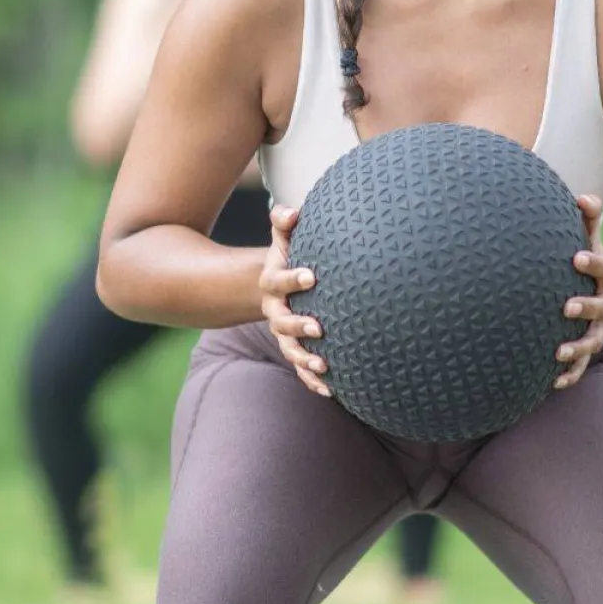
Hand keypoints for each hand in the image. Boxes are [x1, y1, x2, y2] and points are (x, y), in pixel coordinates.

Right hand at [260, 204, 327, 396]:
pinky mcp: (295, 349)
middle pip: (282, 321)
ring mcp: (283, 333)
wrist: (277, 285)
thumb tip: (290, 212)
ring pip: (290, 349)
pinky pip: (301, 368)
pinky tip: (331, 391)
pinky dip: (312, 380)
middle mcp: (275, 311)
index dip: (293, 279)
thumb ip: (284, 223)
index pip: (279, 281)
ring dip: (305, 359)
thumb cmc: (290, 256)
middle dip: (299, 325)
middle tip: (319, 327)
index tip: (312, 275)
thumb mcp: (283, 239)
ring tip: (323, 365)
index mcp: (272, 283)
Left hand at [555, 194, 602, 389]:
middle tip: (566, 307)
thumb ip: (589, 220)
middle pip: (601, 308)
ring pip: (592, 342)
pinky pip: (582, 366)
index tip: (576, 257)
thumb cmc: (588, 263)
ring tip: (558, 352)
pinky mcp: (589, 348)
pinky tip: (554, 383)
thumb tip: (583, 197)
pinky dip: (571, 374)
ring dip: (577, 348)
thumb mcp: (592, 241)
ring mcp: (600, 329)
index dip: (593, 263)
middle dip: (586, 308)